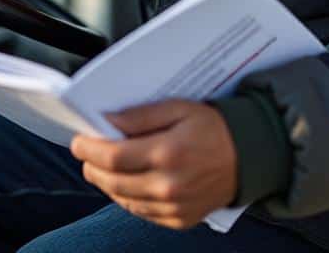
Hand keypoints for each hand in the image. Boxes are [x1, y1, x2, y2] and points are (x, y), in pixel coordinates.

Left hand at [70, 100, 237, 229]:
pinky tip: (126, 182)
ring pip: (123, 200)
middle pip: (112, 181)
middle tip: (87, 154)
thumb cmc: (214, 128)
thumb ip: (142, 116)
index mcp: (168, 153)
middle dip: (92, 166)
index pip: (113, 156)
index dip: (89, 149)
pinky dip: (127, 198)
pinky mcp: (179, 220)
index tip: (78, 141)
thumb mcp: (179, 108)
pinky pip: (141, 212)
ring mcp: (174, 207)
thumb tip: (108, 122)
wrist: (250, 158)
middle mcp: (169, 185)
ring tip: (103, 167)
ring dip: (107, 183)